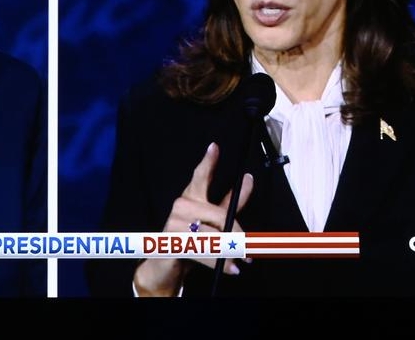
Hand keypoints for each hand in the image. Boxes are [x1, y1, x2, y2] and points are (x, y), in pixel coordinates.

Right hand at [133, 142, 252, 295]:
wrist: (165, 267)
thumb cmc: (189, 242)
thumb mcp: (212, 222)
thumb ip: (229, 203)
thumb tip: (248, 180)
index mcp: (191, 198)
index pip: (200, 177)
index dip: (208, 162)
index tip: (215, 147)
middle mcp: (182, 206)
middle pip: (220, 214)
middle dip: (237, 233)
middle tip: (249, 246)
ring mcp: (174, 222)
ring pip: (213, 235)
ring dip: (230, 251)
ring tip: (240, 261)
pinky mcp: (172, 240)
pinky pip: (204, 250)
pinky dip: (219, 261)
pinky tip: (230, 267)